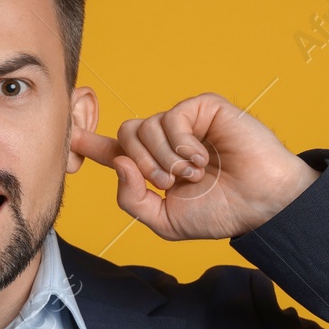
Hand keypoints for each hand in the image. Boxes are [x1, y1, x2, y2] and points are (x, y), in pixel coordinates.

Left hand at [71, 93, 319, 239]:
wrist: (260, 205)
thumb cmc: (219, 213)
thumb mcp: (163, 220)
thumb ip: (132, 198)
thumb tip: (118, 164)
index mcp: (154, 165)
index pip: (115, 151)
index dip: (90, 143)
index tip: (69, 135)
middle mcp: (166, 140)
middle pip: (126, 135)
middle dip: (142, 165)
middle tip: (171, 183)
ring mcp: (184, 122)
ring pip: (145, 128)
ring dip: (165, 159)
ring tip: (194, 174)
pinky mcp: (203, 108)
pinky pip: (171, 118)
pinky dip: (183, 145)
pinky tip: (203, 158)